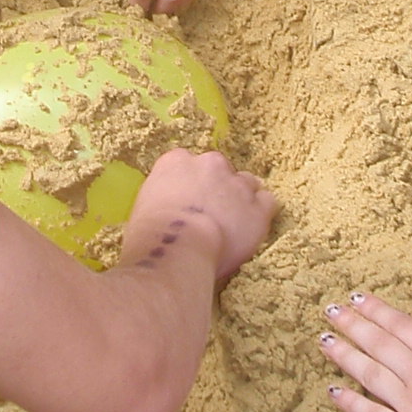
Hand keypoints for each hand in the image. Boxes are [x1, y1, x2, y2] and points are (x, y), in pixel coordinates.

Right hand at [126, 147, 275, 281]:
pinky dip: (261, 214)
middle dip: (218, 189)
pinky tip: (251, 229)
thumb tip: (171, 213)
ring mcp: (237, 183)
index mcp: (175, 161)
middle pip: (219, 170)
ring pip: (246, 184)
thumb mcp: (144, 208)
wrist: (180, 249)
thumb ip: (164, 199)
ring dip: (241, 200)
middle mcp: (209, 163)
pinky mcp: (259, 207)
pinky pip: (267, 202)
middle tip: (209, 216)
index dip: (190, 185)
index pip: (186, 164)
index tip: (187, 203)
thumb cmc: (150, 236)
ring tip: (233, 225)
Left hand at [319, 294, 411, 411]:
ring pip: (370, 375)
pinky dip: (350, 403)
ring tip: (325, 342)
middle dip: (353, 325)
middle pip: (379, 344)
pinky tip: (333, 392)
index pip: (402, 326)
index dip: (377, 311)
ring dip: (344, 356)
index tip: (358, 299)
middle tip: (331, 311)